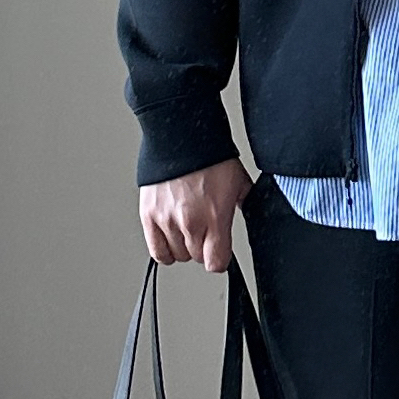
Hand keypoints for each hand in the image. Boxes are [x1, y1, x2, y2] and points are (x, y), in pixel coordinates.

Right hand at [139, 157, 254, 272]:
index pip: (216, 263)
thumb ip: (241, 206)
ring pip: (176, 255)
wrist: (182, 135)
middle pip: (196, 258)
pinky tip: (170, 237)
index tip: (219, 252)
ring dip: (183, 246)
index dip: (219, 259)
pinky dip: (164, 248)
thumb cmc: (211, 156)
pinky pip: (156, 251)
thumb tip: (250, 216)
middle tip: (203, 231)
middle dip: (202, 248)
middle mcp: (190, 223)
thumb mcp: (239, 183)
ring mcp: (167, 220)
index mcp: (215, 217)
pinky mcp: (148, 216)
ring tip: (186, 229)